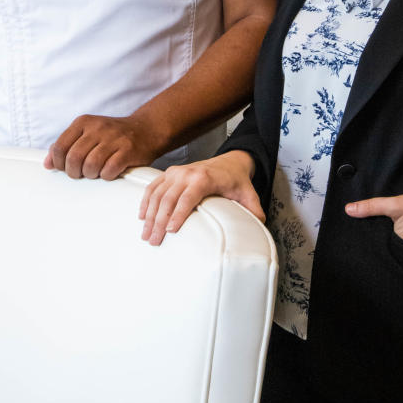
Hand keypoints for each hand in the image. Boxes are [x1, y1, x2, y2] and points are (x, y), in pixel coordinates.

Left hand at [44, 114, 160, 180]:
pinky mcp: (128, 150)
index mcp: (83, 122)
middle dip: (74, 172)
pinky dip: (107, 176)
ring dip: (91, 175)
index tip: (66, 167)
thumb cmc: (112, 136)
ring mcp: (114, 138)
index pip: (60, 147)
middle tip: (81, 173)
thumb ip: (66, 146)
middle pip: (74, 158)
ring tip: (95, 172)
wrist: (146, 129)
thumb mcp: (87, 134)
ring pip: (90, 166)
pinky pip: (109, 170)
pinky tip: (109, 171)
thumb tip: (47, 164)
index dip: (59, 163)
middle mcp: (98, 128)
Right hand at [138, 151, 262, 245]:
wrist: (229, 162)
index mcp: (205, 178)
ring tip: (146, 235)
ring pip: (157, 193)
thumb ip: (254, 210)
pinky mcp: (170, 173)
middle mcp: (188, 173)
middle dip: (159, 221)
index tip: (170, 231)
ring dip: (149, 215)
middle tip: (154, 241)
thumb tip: (260, 226)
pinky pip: (153, 187)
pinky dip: (146, 201)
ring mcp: (177, 172)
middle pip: (168, 198)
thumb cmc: (236, 180)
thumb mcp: (248, 194)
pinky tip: (142, 217)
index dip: (178, 214)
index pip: (188, 197)